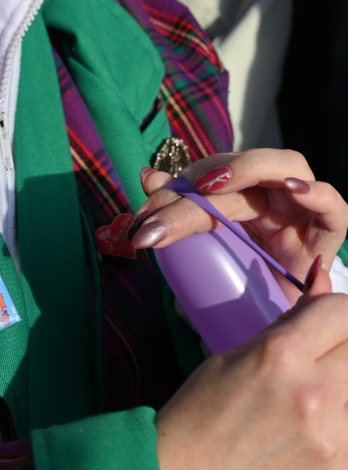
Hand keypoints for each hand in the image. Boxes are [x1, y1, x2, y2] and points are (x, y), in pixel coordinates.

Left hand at [130, 150, 347, 299]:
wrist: (290, 305)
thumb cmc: (252, 267)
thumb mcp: (213, 240)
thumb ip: (183, 209)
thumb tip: (148, 178)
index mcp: (240, 187)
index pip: (203, 177)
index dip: (171, 194)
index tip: (140, 221)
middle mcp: (270, 187)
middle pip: (234, 174)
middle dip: (191, 196)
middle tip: (155, 221)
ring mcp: (301, 202)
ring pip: (283, 164)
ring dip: (247, 168)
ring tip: (213, 184)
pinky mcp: (331, 224)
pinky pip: (331, 202)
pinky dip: (314, 192)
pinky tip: (294, 188)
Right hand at [157, 265, 347, 469]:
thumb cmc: (200, 414)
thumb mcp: (239, 355)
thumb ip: (292, 322)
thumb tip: (322, 278)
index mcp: (280, 355)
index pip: (343, 311)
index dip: (333, 311)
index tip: (327, 321)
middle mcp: (315, 395)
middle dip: (342, 345)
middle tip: (321, 358)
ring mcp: (335, 442)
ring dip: (343, 385)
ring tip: (313, 397)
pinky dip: (342, 424)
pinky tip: (315, 432)